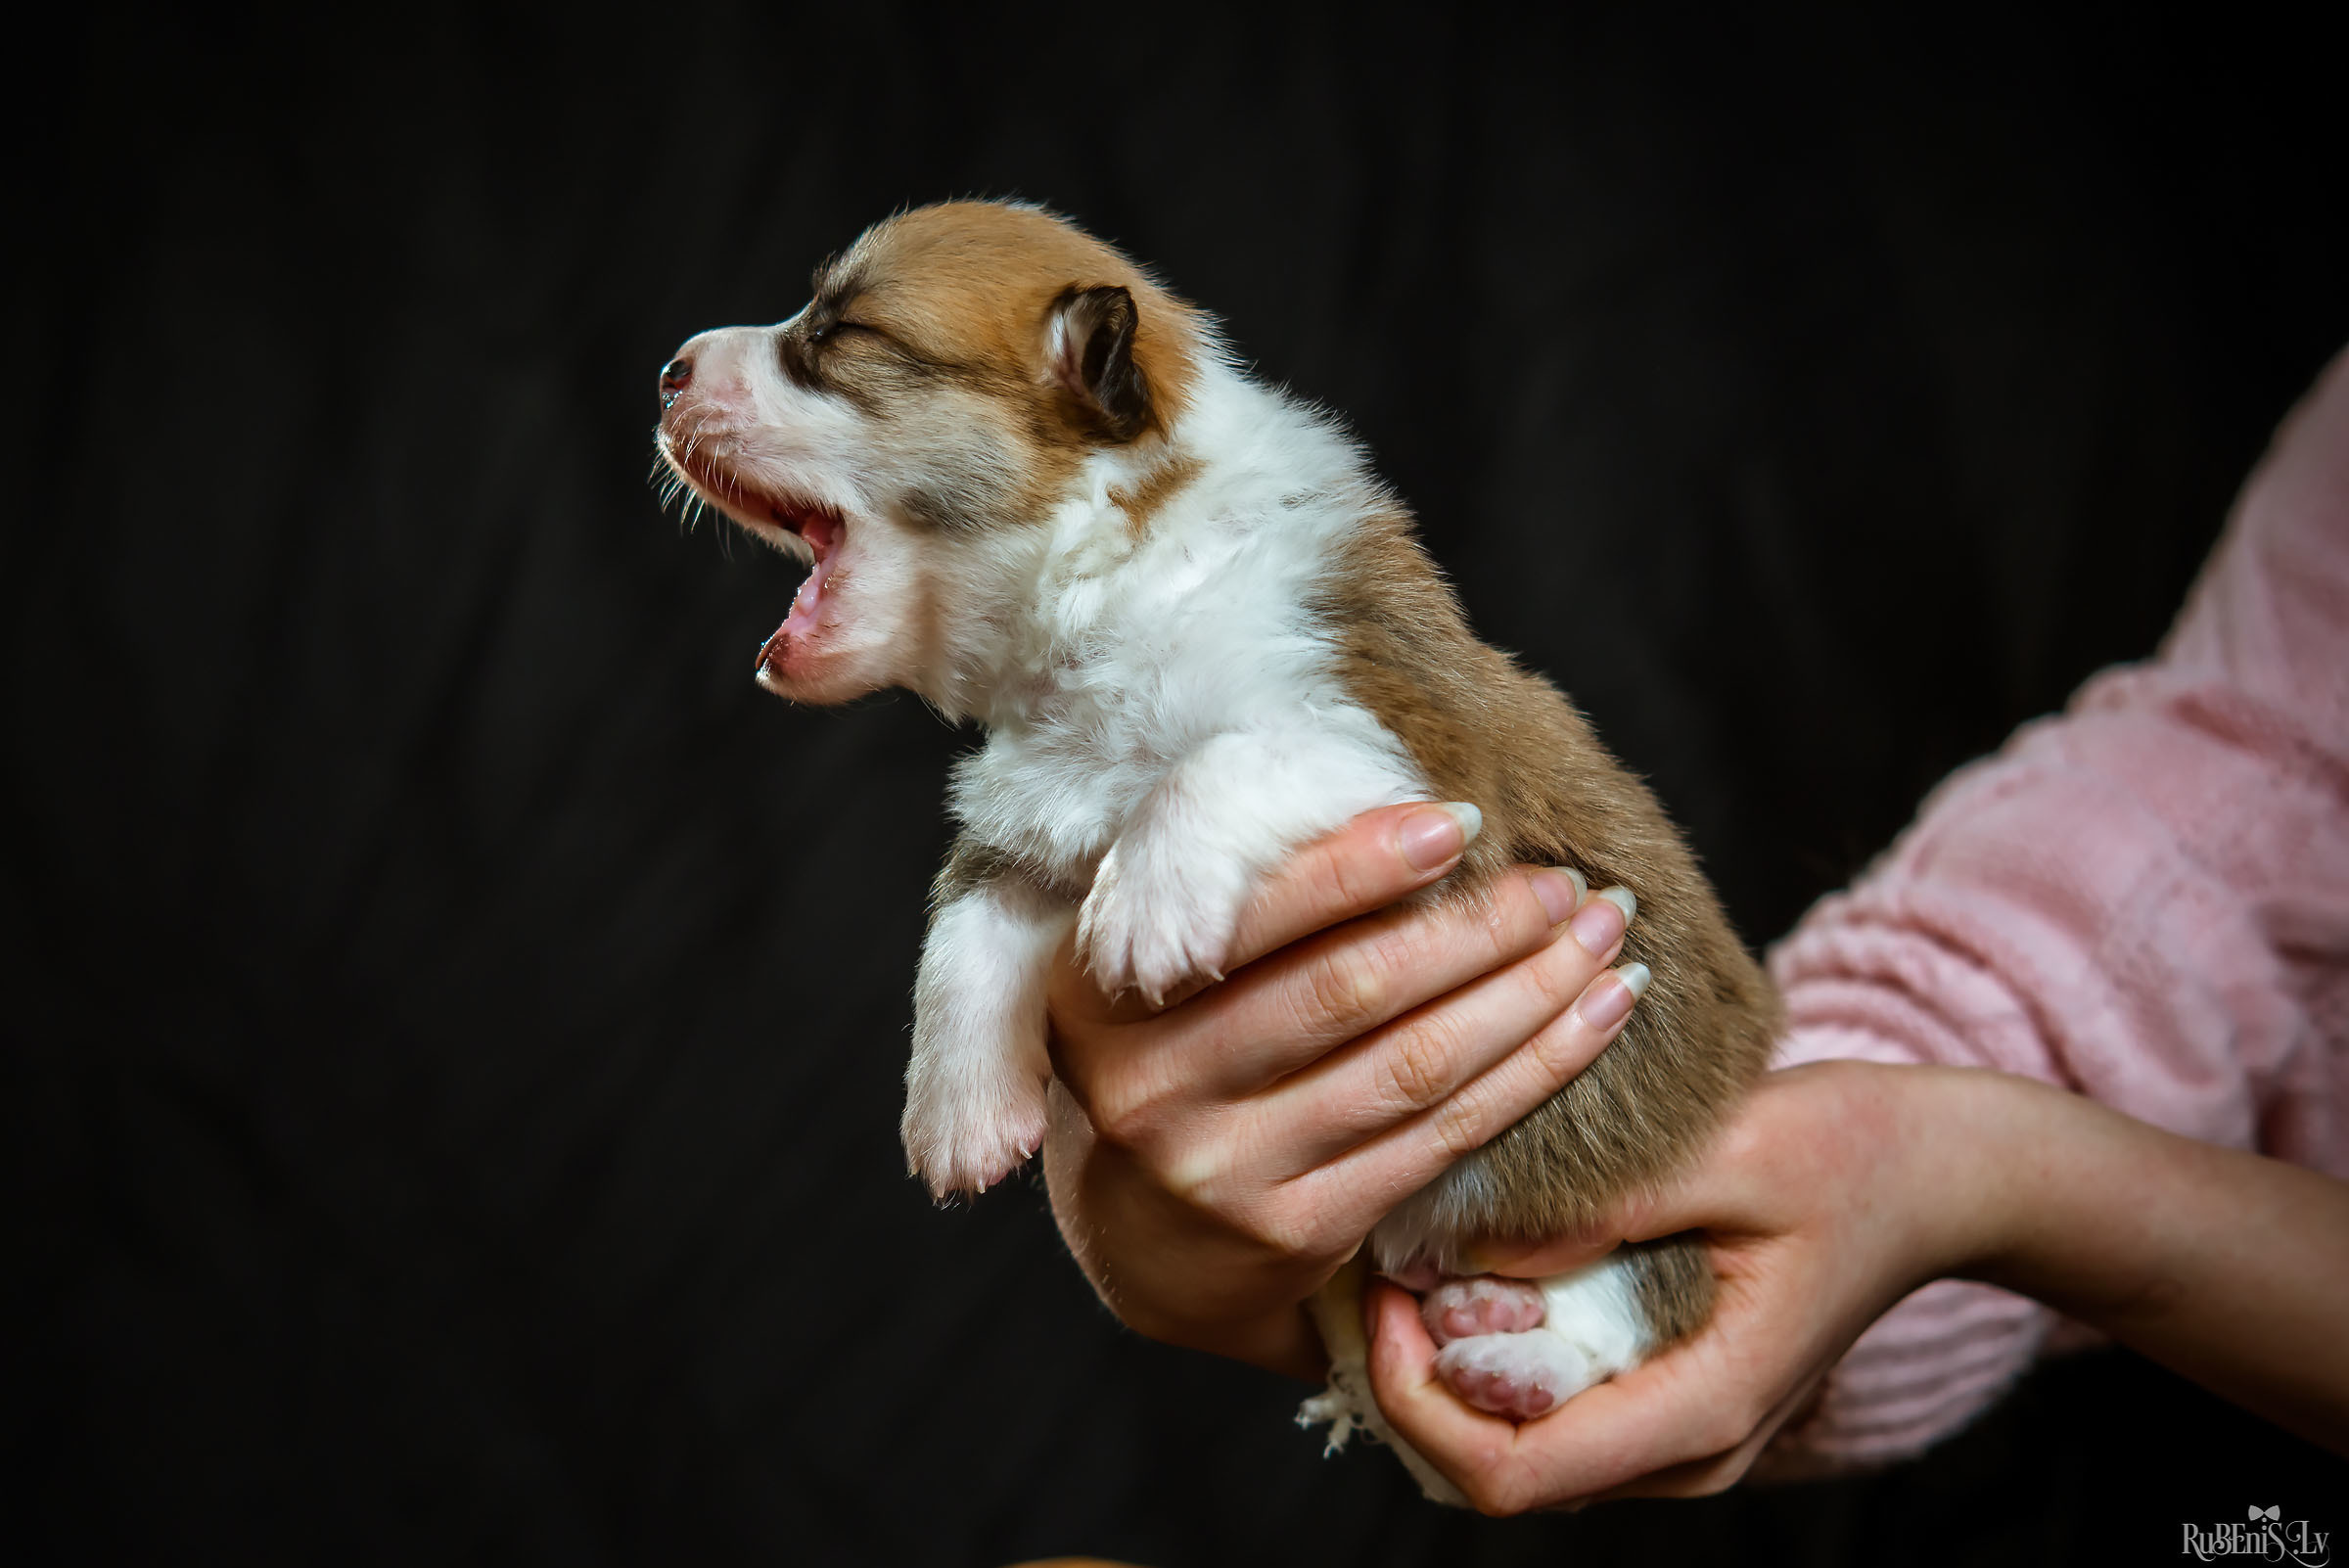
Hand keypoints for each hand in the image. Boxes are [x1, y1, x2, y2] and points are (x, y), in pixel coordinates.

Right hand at [1041, 802, 1649, 1379]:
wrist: (1146, 1244)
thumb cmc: (1172, 1060)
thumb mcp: (1151, 974)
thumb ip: (1229, 897)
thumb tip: (1397, 806)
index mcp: (1098, 996)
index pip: (1247, 918)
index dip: (1359, 865)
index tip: (1460, 820)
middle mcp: (1146, 1088)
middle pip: (1346, 990)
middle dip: (1474, 928)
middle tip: (1561, 883)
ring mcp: (1223, 1171)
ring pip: (1410, 1066)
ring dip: (1527, 994)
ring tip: (1601, 937)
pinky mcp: (1295, 1233)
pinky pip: (1440, 1139)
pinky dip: (1531, 1071)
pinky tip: (1593, 1018)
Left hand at [1362, 1061, 1952, 1510]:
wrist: (1942, 1173)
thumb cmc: (1854, 1150)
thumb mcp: (1733, 1150)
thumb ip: (1602, 1206)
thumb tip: (1462, 1249)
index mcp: (1701, 1405)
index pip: (1507, 1473)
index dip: (1413, 1400)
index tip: (1384, 1292)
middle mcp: (1684, 1451)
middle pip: (1491, 1475)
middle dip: (1408, 1385)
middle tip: (1371, 1268)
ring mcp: (1676, 1436)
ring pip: (1511, 1453)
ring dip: (1440, 1375)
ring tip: (1403, 1264)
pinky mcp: (1666, 1398)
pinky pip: (1545, 1416)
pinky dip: (1485, 1362)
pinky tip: (1459, 1274)